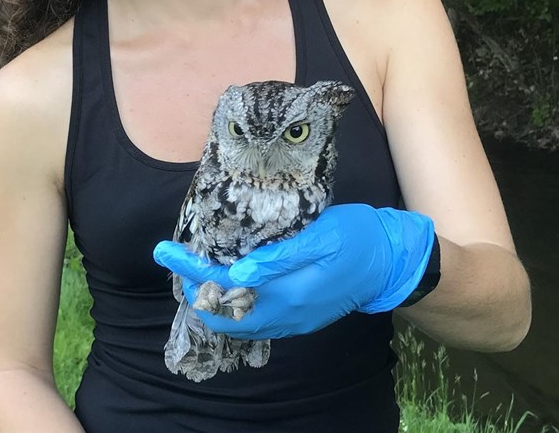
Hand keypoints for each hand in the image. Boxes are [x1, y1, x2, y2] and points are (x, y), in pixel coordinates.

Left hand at [153, 203, 434, 339]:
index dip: (191, 270)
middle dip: (195, 290)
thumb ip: (278, 257)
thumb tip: (236, 272)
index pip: (224, 288)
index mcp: (287, 292)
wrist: (392, 262)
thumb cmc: (358, 238)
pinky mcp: (300, 318)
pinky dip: (233, 304)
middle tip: (178, 261)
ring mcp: (293, 321)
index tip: (165, 251)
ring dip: (212, 299)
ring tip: (195, 270)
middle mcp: (286, 314)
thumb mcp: (321, 235)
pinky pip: (255, 320)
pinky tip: (228, 282)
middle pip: (224, 315)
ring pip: (239, 322)